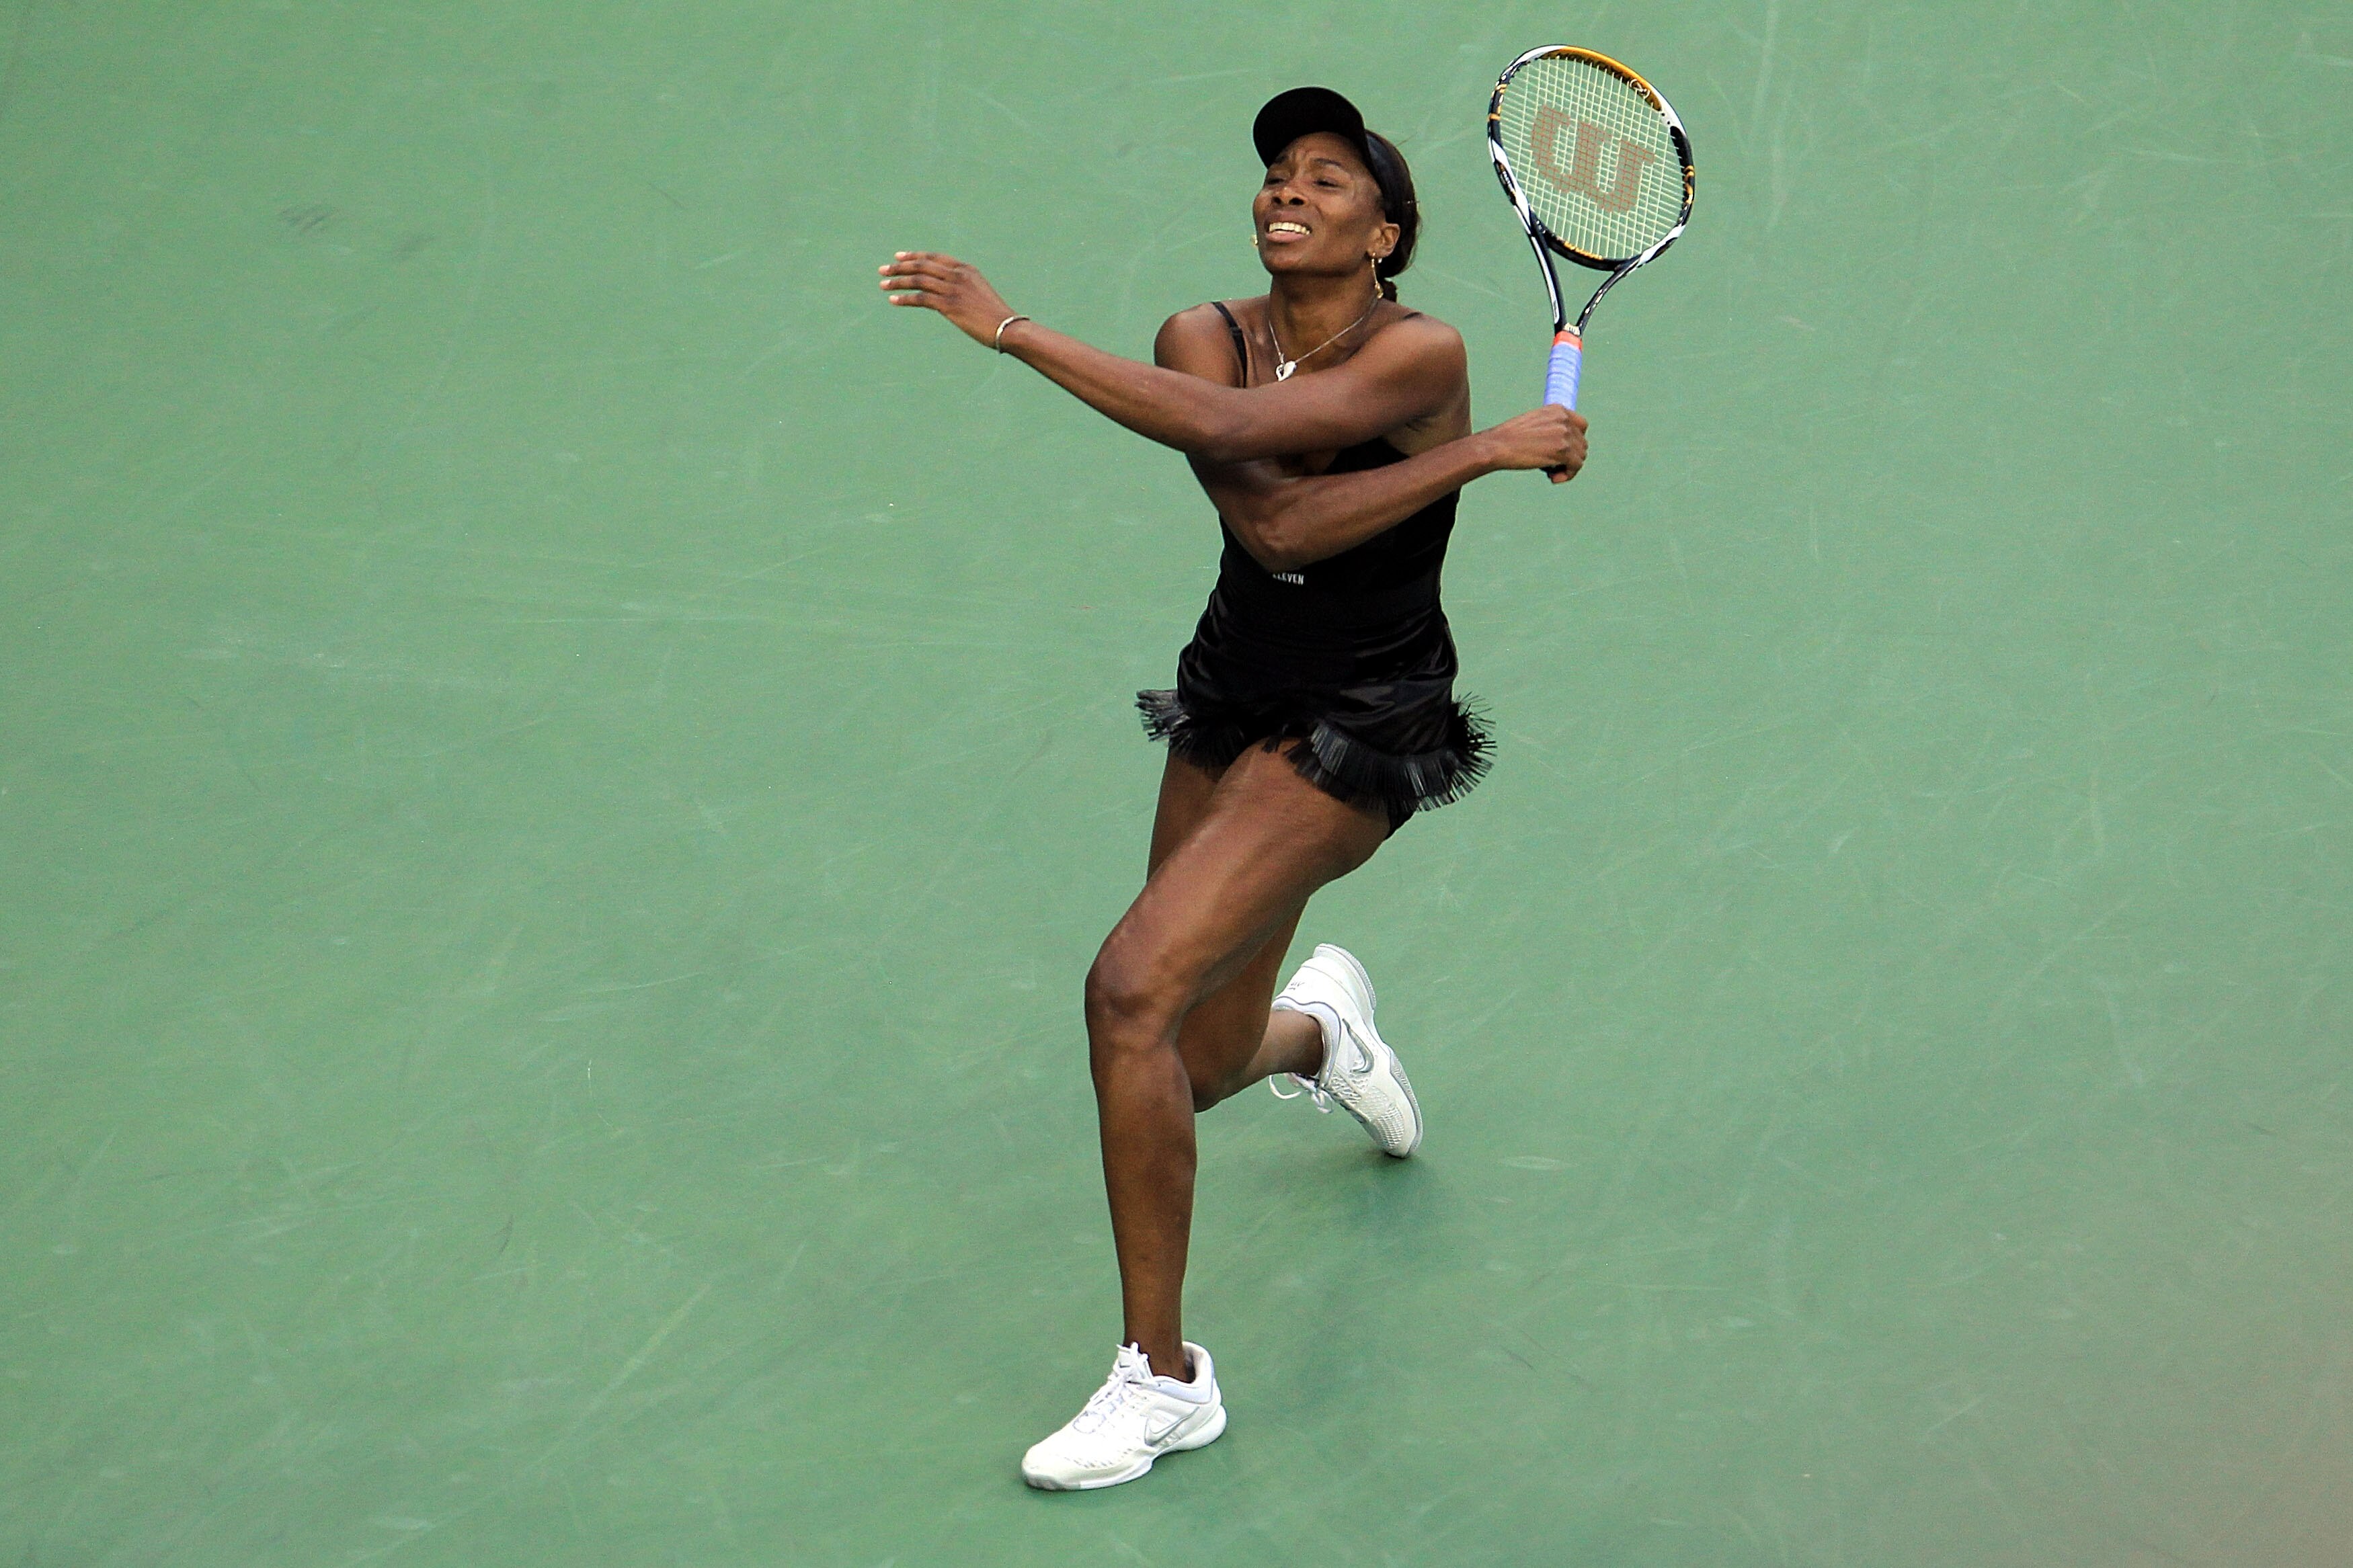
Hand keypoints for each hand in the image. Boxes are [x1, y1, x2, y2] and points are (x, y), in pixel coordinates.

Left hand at [878, 251, 1018, 347]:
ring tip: (883, 284)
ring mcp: (953, 289)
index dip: (915, 256)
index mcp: (966, 269)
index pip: (934, 257)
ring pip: (918, 280)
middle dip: (900, 267)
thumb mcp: (979, 294)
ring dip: (898, 281)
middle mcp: (958, 275)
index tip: (899, 257)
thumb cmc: (995, 316)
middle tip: (883, 270)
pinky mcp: (949, 305)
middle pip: (922, 265)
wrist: (1007, 328)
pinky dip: (904, 298)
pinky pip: (921, 298)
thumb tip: (947, 296)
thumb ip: (962, 288)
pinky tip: (893, 300)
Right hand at [1481, 405, 1588, 481]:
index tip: (1562, 452)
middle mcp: (1564, 419)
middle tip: (1551, 466)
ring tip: (1549, 472)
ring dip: (1567, 468)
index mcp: (1557, 410)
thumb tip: (1565, 445)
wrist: (1497, 446)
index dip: (1574, 441)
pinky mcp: (1563, 451)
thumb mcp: (1534, 423)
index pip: (1581, 426)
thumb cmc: (1509, 439)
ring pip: (1580, 457)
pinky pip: (1575, 467)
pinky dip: (1566, 476)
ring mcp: (1565, 435)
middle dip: (1569, 457)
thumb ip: (1552, 427)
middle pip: (1582, 444)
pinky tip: (1552, 478)